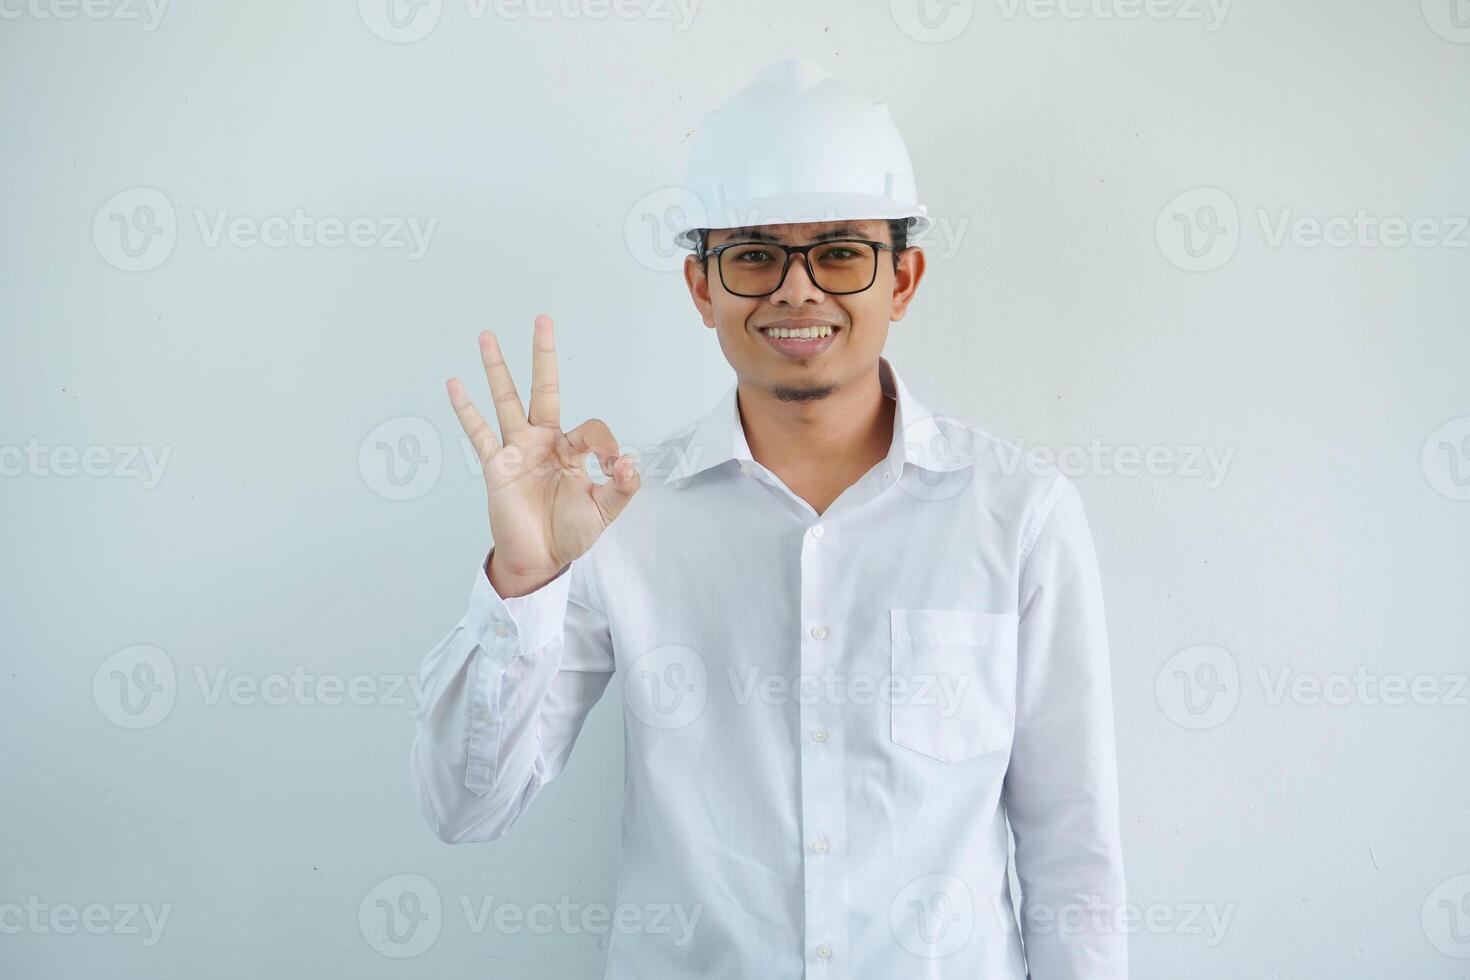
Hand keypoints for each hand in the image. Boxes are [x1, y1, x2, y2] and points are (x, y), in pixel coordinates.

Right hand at [446, 314, 640, 595]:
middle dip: (543, 355)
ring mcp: (517, 449)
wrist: (540, 559)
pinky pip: (479, 433)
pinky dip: (466, 410)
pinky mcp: (496, 465)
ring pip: (507, 400)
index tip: (612, 466)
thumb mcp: (605, 510)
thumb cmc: (570, 533)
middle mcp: (543, 441)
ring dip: (497, 368)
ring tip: (487, 336)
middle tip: (542, 319)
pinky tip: (455, 385)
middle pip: (543, 388)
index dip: (605, 444)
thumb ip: (622, 486)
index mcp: (571, 449)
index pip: (590, 428)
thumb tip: (628, 460)